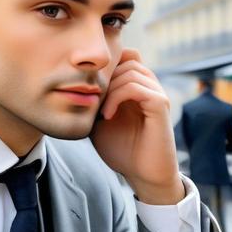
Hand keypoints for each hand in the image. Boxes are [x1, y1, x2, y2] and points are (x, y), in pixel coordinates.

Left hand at [91, 49, 182, 204]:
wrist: (143, 175)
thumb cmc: (122, 151)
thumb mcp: (98, 123)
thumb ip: (92, 102)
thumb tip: (72, 86)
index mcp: (137, 87)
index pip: (125, 55)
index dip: (105, 67)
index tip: (89, 91)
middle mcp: (150, 86)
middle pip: (126, 58)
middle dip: (105, 77)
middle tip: (93, 101)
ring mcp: (156, 94)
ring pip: (130, 70)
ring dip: (110, 88)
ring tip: (100, 113)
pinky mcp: (160, 104)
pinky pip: (136, 86)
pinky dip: (117, 97)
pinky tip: (107, 116)